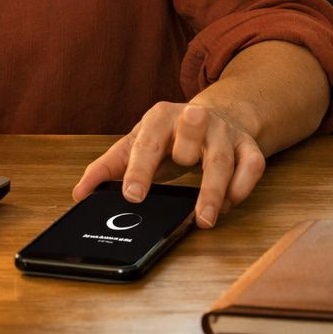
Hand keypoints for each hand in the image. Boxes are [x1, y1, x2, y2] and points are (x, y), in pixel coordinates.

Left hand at [72, 101, 265, 228]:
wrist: (214, 113)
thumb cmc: (169, 135)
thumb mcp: (136, 144)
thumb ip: (108, 168)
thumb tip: (80, 194)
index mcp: (160, 118)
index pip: (148, 142)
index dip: (139, 169)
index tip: (131, 195)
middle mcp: (194, 119)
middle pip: (192, 134)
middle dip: (187, 155)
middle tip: (172, 191)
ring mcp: (224, 133)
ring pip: (222, 159)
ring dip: (214, 191)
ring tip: (204, 220)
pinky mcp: (248, 146)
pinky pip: (252, 165)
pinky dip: (242, 187)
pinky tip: (229, 206)